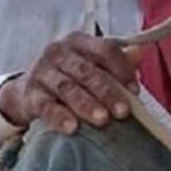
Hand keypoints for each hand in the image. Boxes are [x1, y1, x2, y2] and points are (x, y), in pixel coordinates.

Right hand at [0, 33, 141, 133]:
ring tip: (102, 119)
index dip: (121, 69)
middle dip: (106, 91)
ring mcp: (41, 72)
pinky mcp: (30, 94)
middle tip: (123, 111)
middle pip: (86, 70)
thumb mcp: (91, 65)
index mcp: (78, 41)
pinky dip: (59, 117)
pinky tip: (71, 128)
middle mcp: (58, 52)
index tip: (134, 91)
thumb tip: (140, 52)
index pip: (104, 49)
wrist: (29, 91)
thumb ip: (117, 61)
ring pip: (67, 87)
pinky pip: (45, 106)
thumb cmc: (69, 76)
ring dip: (86, 104)